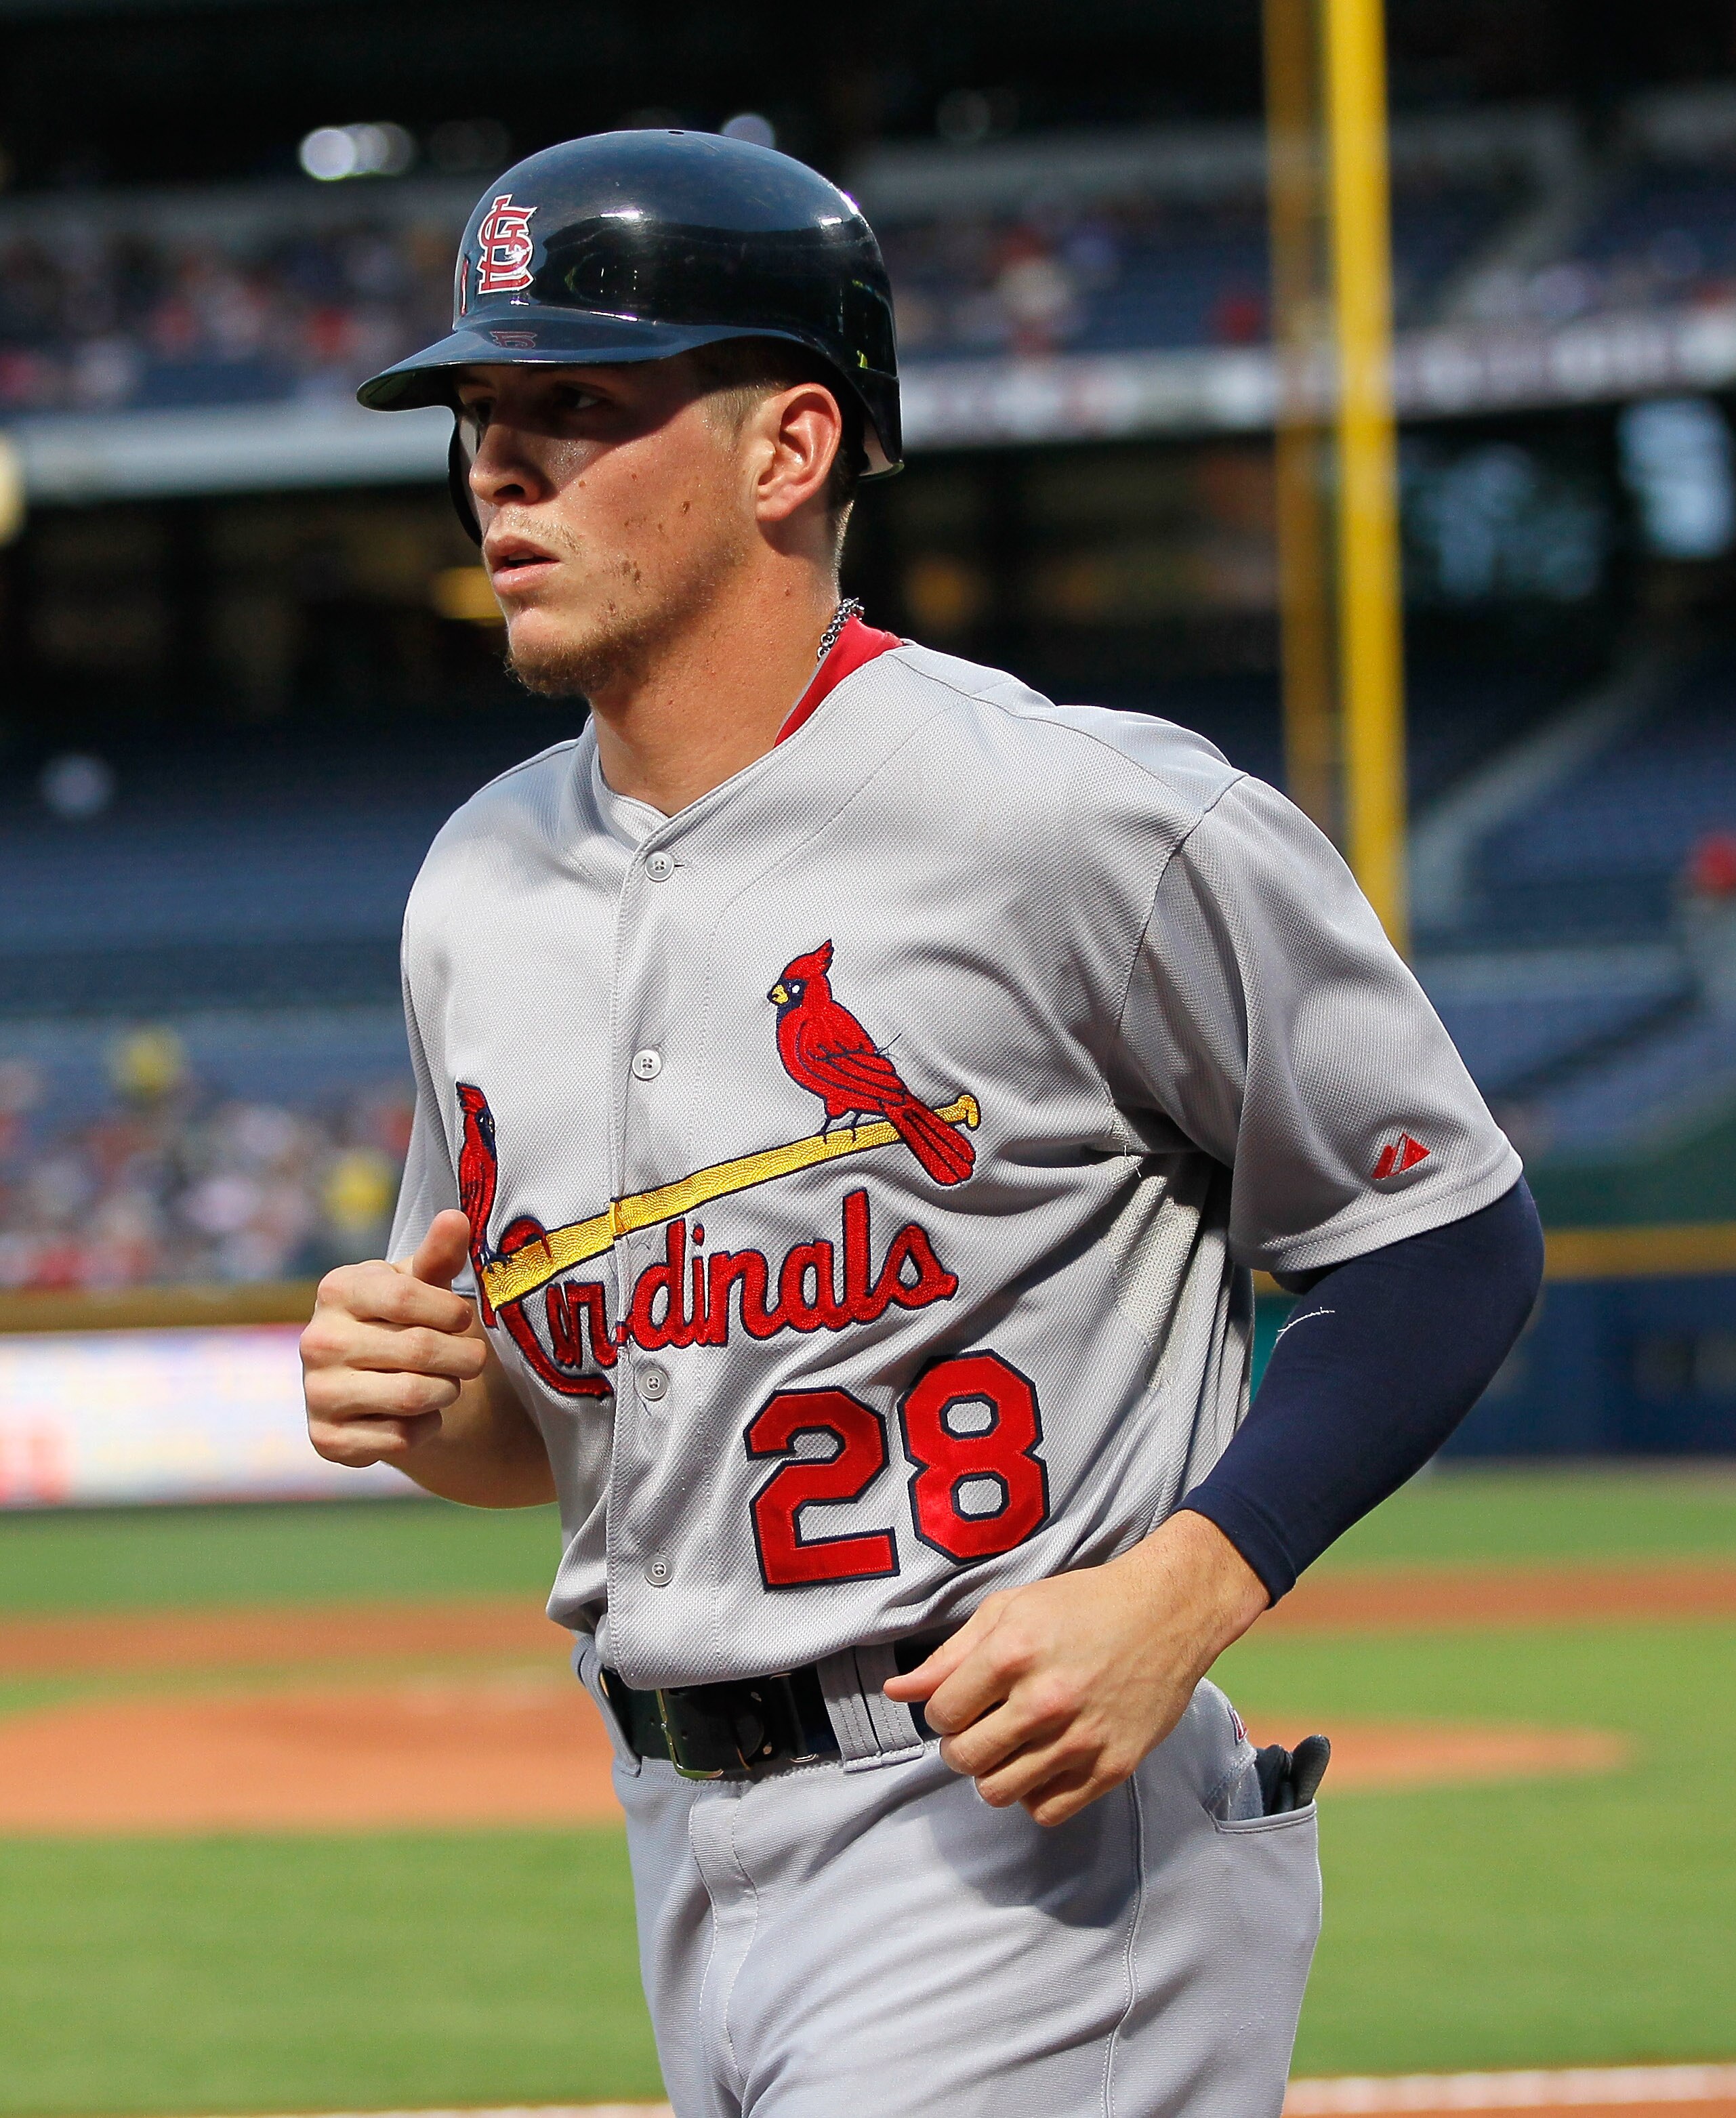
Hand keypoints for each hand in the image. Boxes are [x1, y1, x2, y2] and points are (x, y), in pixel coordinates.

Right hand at [301, 1209, 487, 1468]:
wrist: (373, 1382)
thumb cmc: (403, 1319)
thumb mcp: (421, 1283)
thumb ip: (439, 1254)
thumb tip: (457, 1218)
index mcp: (337, 1290)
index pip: (408, 1297)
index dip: (451, 1311)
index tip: (464, 1318)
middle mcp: (317, 1340)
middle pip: (418, 1350)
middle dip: (463, 1357)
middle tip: (474, 1359)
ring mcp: (317, 1392)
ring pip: (412, 1396)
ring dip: (447, 1391)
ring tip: (448, 1382)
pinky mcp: (327, 1439)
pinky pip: (400, 1437)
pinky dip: (426, 1427)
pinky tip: (419, 1414)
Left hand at [883, 1511, 1268, 1827]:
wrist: (1166, 1613)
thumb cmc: (1082, 1604)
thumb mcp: (1010, 1610)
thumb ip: (950, 1655)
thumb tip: (897, 1692)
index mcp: (1012, 1654)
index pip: (941, 1713)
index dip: (942, 1709)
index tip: (961, 1700)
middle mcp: (1043, 1701)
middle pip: (963, 1759)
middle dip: (961, 1745)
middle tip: (982, 1725)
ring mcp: (1080, 1740)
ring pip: (998, 1792)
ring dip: (993, 1772)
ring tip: (1011, 1745)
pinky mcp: (1111, 1768)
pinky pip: (1046, 1811)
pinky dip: (1034, 1793)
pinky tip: (1043, 1762)